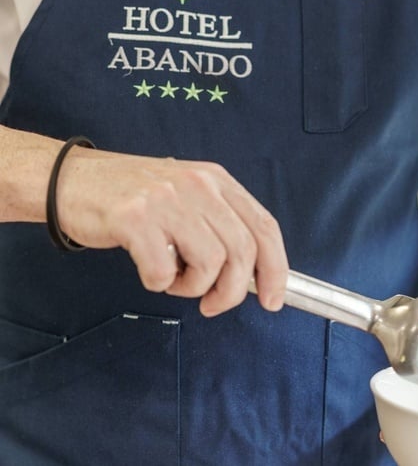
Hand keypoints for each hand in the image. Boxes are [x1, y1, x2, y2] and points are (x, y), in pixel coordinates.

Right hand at [56, 147, 287, 315]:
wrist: (74, 180)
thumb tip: (253, 276)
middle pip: (242, 251)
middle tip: (213, 304)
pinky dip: (159, 284)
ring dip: (194, 287)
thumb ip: (222, 228)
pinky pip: (163, 271)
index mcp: (218, 181)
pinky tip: (150, 271)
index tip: (273, 299)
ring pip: (211, 263)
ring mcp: (167, 200)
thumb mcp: (191, 198)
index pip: (265, 227)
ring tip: (174, 279)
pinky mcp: (135, 218)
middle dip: (233, 292)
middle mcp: (198, 186)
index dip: (276, 269)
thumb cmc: (137, 198)